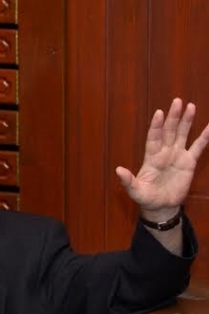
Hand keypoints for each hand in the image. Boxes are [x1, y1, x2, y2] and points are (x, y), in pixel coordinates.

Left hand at [116, 98, 208, 217]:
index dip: (156, 126)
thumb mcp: (135, 191)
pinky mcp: (189, 162)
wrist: (161, 206)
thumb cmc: (146, 197)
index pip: (154, 138)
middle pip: (169, 131)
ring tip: (190, 106)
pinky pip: (198, 147)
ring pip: (182, 134)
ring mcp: (177, 156)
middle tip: (177, 101)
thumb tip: (118, 170)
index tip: (159, 113)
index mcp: (151, 158)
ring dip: (186, 121)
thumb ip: (128, 181)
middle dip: (173, 117)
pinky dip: (204, 137)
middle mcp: (164, 153)